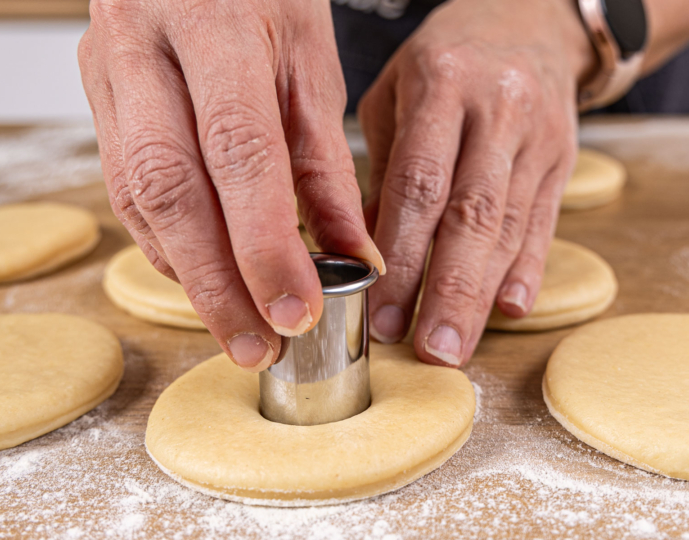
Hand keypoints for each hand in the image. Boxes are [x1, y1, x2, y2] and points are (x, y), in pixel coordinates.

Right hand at [79, 0, 382, 371]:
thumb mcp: (310, 57)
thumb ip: (324, 160)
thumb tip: (350, 254)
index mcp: (212, 21)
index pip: (238, 153)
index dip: (265, 244)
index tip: (296, 310)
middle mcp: (142, 46)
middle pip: (169, 190)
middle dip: (215, 283)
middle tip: (257, 346)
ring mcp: (107, 70)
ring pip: (137, 197)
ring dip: (189, 274)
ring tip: (236, 326)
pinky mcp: (97, 97)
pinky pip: (125, 188)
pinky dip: (168, 243)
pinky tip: (203, 275)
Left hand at [359, 0, 597, 365]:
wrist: (528, 22)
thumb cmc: (443, 63)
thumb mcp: (394, 95)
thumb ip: (380, 169)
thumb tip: (363, 251)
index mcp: (442, 86)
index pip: (419, 183)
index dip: (402, 255)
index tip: (382, 310)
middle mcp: (497, 111)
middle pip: (472, 213)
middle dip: (447, 289)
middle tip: (429, 349)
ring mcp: (538, 136)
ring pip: (512, 225)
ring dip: (481, 293)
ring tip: (456, 345)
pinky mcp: (563, 158)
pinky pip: (546, 220)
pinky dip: (527, 268)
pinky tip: (510, 309)